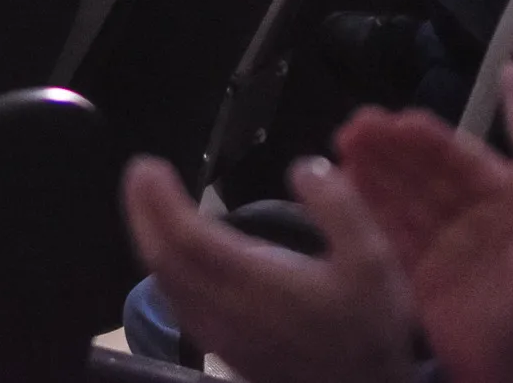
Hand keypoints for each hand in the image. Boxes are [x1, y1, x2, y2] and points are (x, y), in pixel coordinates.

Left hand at [123, 156, 412, 382]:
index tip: (147, 166)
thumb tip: (303, 167)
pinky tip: (172, 253)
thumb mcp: (372, 261)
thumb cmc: (367, 328)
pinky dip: (165, 268)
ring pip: (166, 283)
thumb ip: (339, 208)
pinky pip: (178, 302)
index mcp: (258, 282)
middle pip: (164, 260)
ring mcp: (220, 333)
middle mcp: (227, 309)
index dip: (160, 201)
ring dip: (149, 238)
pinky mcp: (223, 347)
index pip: (188, 238)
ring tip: (148, 203)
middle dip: (143, 212)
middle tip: (139, 173)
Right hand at [339, 109, 512, 382]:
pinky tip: (344, 186)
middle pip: (425, 171)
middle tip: (356, 124)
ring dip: (373, 168)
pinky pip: (389, 230)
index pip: (463, 160)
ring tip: (342, 144)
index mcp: (508, 203)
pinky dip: (366, 207)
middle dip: (392, 146)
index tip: (400, 119)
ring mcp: (441, 241)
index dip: (431, 139)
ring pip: (402, 195)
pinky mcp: (417, 270)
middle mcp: (470, 215)